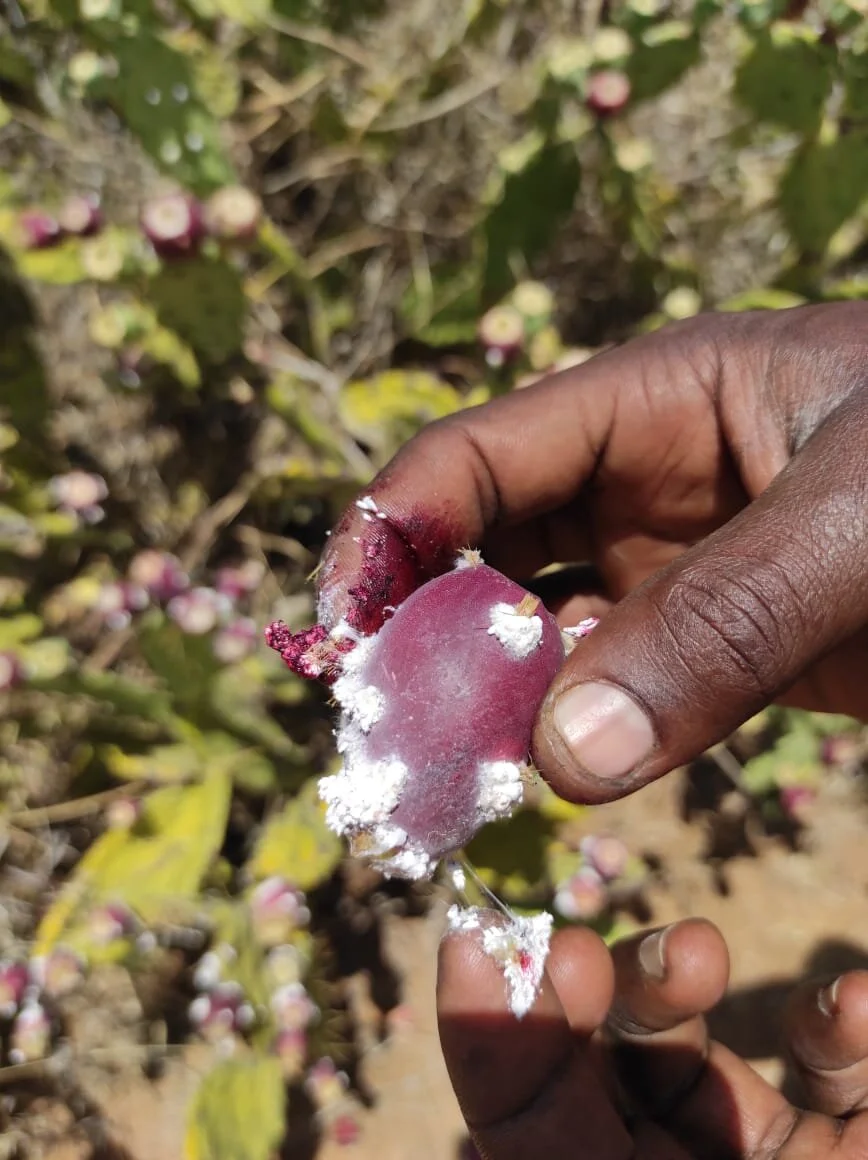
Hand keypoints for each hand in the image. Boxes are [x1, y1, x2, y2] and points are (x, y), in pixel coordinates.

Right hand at [317, 303, 867, 803]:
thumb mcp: (862, 518)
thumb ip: (722, 624)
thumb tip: (561, 759)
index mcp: (653, 400)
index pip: (473, 460)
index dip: (388, 538)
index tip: (340, 640)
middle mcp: (642, 483)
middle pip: (484, 552)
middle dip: (422, 634)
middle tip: (382, 735)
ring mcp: (677, 572)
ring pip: (540, 633)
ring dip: (487, 699)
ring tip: (446, 780)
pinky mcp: (718, 649)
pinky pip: (612, 691)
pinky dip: (568, 737)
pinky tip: (539, 785)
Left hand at [439, 916, 867, 1158]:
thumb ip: (547, 1135)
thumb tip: (471, 972)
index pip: (521, 1116)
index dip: (490, 1034)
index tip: (470, 943)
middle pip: (607, 1059)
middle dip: (594, 992)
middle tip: (585, 956)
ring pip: (698, 1044)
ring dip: (676, 978)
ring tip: (696, 952)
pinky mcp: (855, 1150)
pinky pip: (840, 1076)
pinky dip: (844, 1027)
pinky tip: (857, 1008)